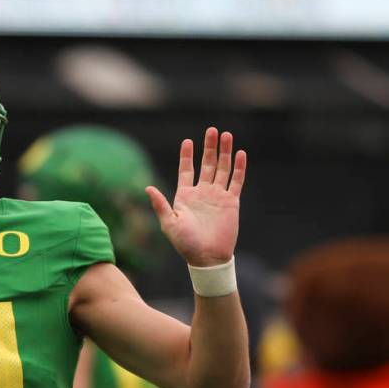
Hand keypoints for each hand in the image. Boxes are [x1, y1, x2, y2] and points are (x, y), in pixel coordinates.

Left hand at [146, 127, 245, 266]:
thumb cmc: (185, 243)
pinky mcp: (231, 202)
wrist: (207, 257)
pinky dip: (239, 168)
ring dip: (224, 152)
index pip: (186, 170)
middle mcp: (202, 193)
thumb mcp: (169, 223)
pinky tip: (240, 154)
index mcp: (185, 196)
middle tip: (212, 130)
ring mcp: (217, 196)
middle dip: (209, 147)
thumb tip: (148, 188)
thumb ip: (160, 204)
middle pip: (207, 164)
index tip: (188, 141)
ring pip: (222, 168)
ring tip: (226, 135)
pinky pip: (236, 181)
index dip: (187, 156)